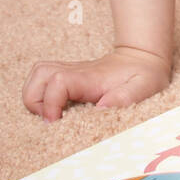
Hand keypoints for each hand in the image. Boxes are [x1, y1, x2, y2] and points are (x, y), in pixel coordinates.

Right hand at [23, 47, 170, 121]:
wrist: (143, 58)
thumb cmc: (144, 75)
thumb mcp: (144, 86)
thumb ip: (125, 97)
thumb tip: (101, 108)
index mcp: (91, 77)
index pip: (58, 81)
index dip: (50, 102)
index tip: (56, 122)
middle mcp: (76, 72)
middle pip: (39, 74)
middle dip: (36, 100)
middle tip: (52, 119)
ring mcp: (70, 72)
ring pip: (37, 74)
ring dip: (35, 96)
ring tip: (52, 115)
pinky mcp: (69, 77)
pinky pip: (43, 80)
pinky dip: (41, 94)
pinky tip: (56, 110)